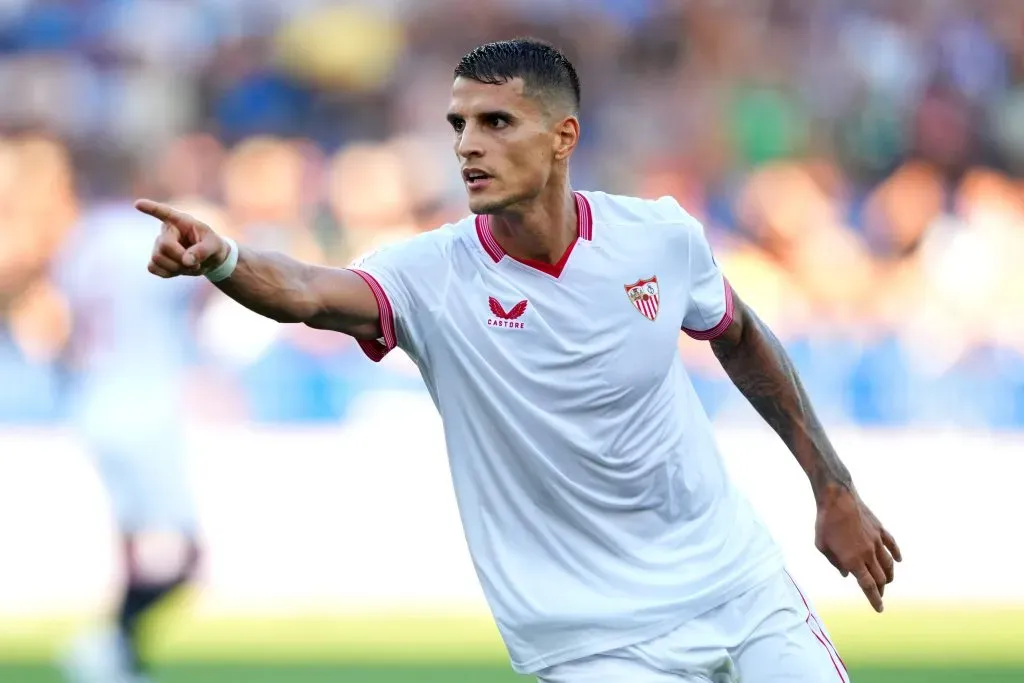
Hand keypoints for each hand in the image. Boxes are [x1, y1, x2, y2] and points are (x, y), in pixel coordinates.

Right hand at [135, 199, 228, 277]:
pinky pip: (152, 268)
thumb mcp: (215, 246)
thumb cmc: (213, 247)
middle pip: (164, 246)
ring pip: (157, 258)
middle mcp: (167, 231)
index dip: (151, 208)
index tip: (138, 204)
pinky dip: (167, 273)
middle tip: (196, 264)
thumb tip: (185, 260)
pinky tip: (178, 270)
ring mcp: (159, 245)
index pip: (164, 212)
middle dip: (180, 259)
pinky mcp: (156, 259)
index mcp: (181, 221)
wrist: (210, 260)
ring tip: (189, 266)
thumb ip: (203, 251)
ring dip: (176, 268)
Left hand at [814, 484, 901, 612]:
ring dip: (889, 576)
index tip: (880, 609)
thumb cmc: (825, 523)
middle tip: (879, 595)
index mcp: (853, 560)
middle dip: (881, 590)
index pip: (868, 586)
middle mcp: (868, 554)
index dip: (874, 599)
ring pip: (889, 565)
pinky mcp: (880, 530)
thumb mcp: (822, 546)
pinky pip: (893, 545)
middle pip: (880, 578)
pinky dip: (897, 554)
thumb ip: (835, 563)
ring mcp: (877, 541)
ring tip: (887, 581)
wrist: (837, 499)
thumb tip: (847, 574)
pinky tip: (899, 560)